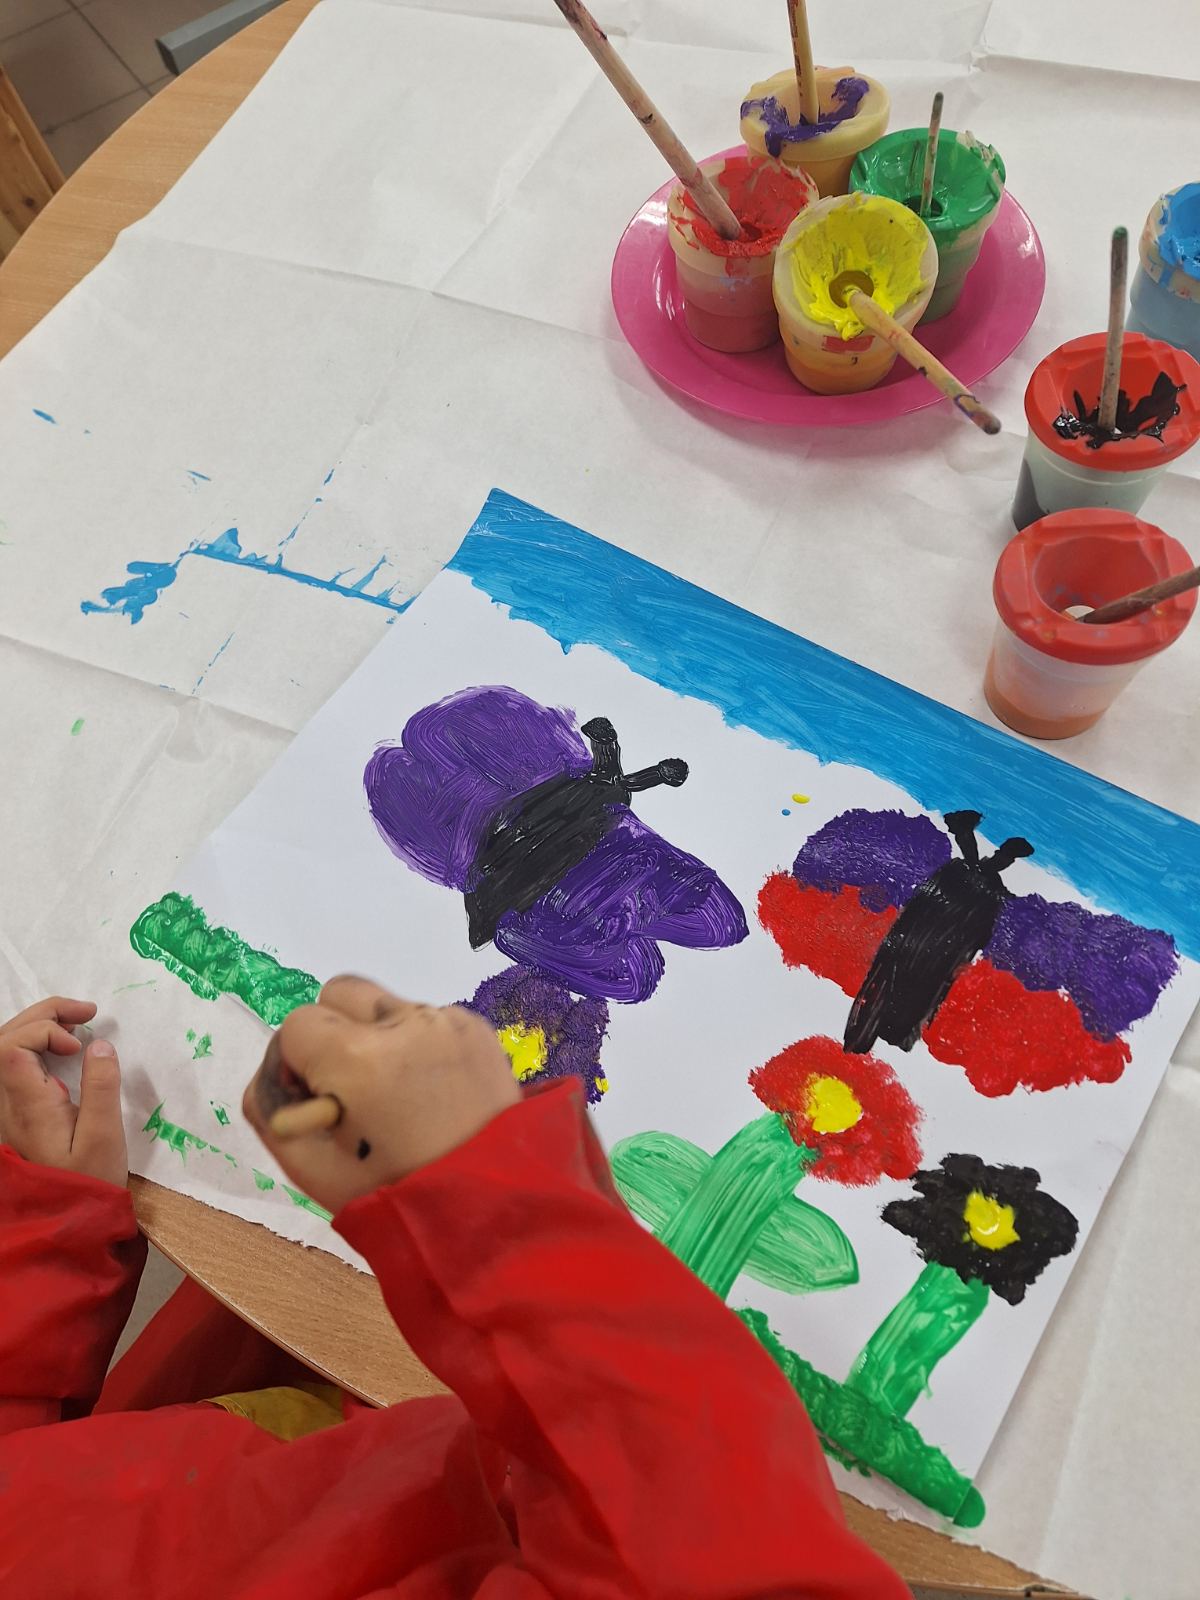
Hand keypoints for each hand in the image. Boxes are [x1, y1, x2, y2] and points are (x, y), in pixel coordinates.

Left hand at [0, 998, 128, 1186]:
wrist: (67, 1224)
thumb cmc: (89, 1182)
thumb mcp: (103, 1137)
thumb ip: (101, 1087)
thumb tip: (98, 1045)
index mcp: (27, 1106)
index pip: (13, 1046)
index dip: (45, 1030)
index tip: (80, 1044)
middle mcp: (9, 1104)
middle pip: (6, 1040)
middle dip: (44, 1015)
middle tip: (88, 1012)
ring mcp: (10, 1109)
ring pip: (8, 1051)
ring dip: (38, 1027)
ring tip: (77, 1023)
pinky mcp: (19, 1114)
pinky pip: (16, 1066)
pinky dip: (37, 1046)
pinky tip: (64, 1049)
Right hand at [243, 976, 519, 1214]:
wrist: (491, 1209)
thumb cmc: (393, 1195)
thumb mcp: (311, 1170)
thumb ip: (270, 1110)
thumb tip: (274, 1073)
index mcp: (358, 1057)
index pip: (298, 1023)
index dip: (296, 1061)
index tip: (316, 1099)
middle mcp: (404, 1023)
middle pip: (340, 993)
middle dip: (332, 1031)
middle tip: (349, 1086)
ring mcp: (446, 1020)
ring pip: (385, 1004)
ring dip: (377, 1036)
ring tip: (396, 1092)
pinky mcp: (477, 1027)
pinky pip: (428, 1019)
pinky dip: (418, 1045)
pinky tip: (430, 1091)